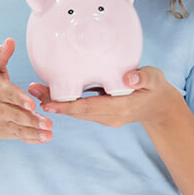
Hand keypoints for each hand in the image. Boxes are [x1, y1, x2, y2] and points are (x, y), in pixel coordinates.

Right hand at [0, 38, 52, 143]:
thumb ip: (0, 55)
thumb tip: (10, 40)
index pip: (8, 95)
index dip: (19, 99)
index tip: (31, 103)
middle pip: (17, 114)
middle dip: (32, 119)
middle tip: (47, 123)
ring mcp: (4, 122)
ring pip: (20, 127)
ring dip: (35, 131)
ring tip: (49, 132)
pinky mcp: (9, 131)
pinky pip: (21, 136)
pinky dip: (33, 138)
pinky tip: (46, 137)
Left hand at [28, 66, 180, 128]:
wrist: (160, 107)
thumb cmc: (156, 88)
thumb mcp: (154, 79)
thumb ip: (142, 77)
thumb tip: (128, 77)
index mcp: (120, 107)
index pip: (89, 109)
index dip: (67, 107)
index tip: (47, 104)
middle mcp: (110, 116)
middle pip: (77, 112)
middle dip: (54, 104)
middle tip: (32, 91)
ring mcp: (106, 117)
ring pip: (77, 112)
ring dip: (57, 103)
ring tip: (36, 90)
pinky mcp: (103, 113)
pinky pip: (82, 110)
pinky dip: (67, 103)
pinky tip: (54, 92)